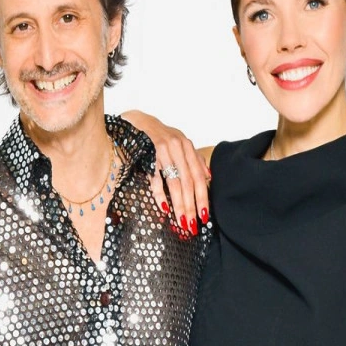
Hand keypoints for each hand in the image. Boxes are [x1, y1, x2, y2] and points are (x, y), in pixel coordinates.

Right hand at [120, 110, 209, 237]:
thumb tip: (208, 177)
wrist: (137, 121)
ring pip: (174, 183)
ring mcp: (162, 151)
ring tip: (181, 222)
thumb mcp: (180, 143)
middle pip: (188, 182)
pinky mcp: (147, 155)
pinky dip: (160, 194)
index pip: (198, 176)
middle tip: (192, 224)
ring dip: (179, 205)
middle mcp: (177, 148)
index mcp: (187, 147)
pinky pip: (156, 179)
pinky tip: (164, 208)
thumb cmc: (160, 136)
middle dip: (191, 205)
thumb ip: (194, 159)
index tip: (204, 215)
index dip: (202, 197)